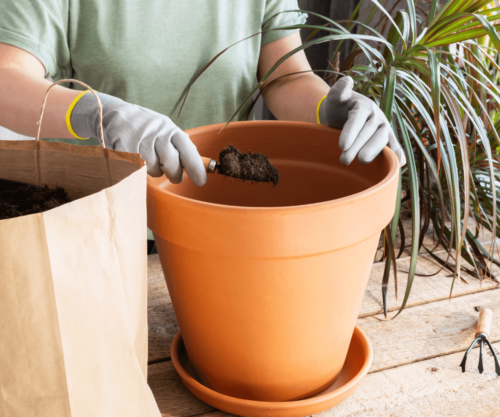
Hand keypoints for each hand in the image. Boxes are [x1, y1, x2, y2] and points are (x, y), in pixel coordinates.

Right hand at [70, 92, 206, 185]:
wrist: (114, 115)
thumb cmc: (146, 129)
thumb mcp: (165, 131)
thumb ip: (180, 147)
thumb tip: (200, 169)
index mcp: (170, 129)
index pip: (188, 149)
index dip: (196, 167)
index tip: (200, 181)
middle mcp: (157, 133)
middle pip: (172, 165)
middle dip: (174, 174)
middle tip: (173, 175)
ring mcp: (140, 140)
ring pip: (154, 170)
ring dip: (153, 171)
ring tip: (148, 159)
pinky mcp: (124, 148)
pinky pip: (138, 171)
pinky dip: (139, 170)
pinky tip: (136, 160)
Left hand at [319, 76, 405, 166]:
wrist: (342, 115)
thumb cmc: (336, 108)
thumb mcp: (334, 98)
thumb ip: (339, 90)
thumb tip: (347, 81)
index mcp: (364, 106)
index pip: (357, 119)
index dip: (350, 132)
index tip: (341, 146)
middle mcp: (376, 116)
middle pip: (368, 132)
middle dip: (356, 147)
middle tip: (344, 160)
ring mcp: (383, 128)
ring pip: (381, 139)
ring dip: (372, 152)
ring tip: (361, 161)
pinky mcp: (386, 138)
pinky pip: (393, 145)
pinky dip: (398, 154)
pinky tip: (400, 164)